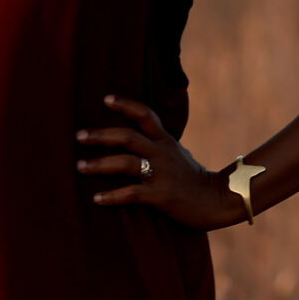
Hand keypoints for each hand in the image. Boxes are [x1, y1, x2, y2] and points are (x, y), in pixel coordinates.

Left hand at [74, 96, 246, 229]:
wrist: (220, 200)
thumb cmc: (195, 180)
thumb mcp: (179, 155)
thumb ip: (159, 146)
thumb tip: (139, 140)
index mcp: (166, 141)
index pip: (145, 115)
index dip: (126, 105)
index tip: (105, 99)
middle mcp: (162, 153)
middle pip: (127, 137)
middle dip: (101, 135)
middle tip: (78, 136)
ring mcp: (162, 174)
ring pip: (126, 163)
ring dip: (100, 164)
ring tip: (80, 167)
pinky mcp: (162, 196)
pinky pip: (132, 194)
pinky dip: (113, 196)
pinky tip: (96, 199)